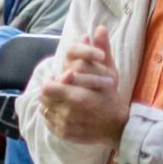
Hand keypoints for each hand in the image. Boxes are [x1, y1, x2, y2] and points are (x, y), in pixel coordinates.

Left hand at [37, 27, 128, 146]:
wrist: (119, 128)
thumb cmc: (113, 98)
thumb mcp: (110, 73)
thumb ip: (102, 51)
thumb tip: (99, 28)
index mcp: (77, 97)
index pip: (47, 86)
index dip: (50, 80)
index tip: (57, 77)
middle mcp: (68, 113)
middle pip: (43, 97)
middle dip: (49, 90)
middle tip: (58, 87)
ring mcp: (65, 125)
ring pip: (45, 109)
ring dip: (50, 102)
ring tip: (61, 98)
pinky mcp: (64, 135)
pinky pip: (48, 122)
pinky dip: (52, 115)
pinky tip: (62, 111)